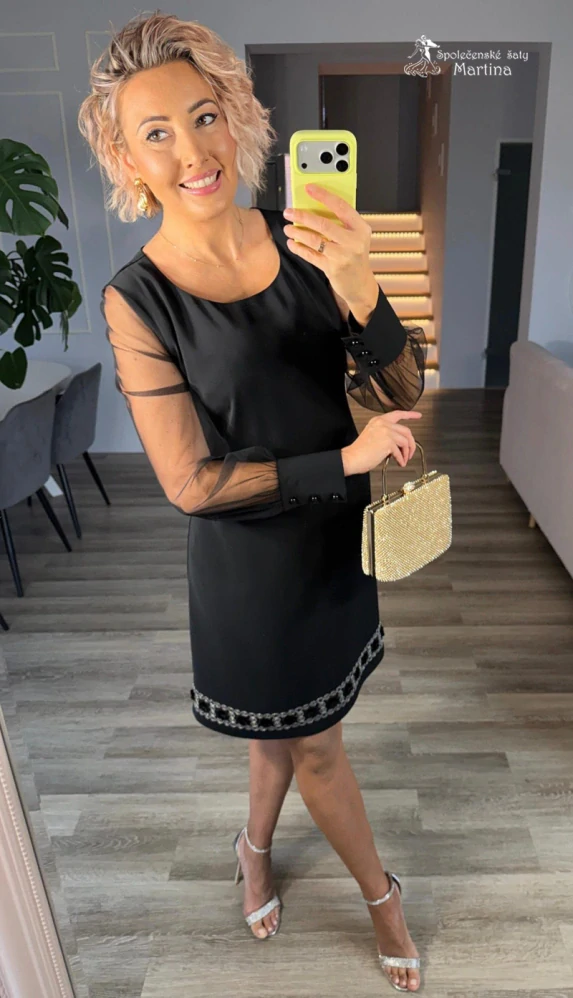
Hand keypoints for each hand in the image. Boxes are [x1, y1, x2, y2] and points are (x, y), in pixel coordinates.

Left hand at [283, 184, 377, 310]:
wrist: (360, 284)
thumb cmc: (355, 256)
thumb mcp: (355, 236)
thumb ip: (341, 223)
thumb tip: (315, 206)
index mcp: (360, 228)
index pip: (341, 206)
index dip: (324, 196)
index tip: (309, 188)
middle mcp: (353, 241)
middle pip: (323, 224)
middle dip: (303, 216)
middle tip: (289, 212)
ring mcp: (343, 256)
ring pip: (315, 240)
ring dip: (298, 233)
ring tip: (288, 228)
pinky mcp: (333, 269)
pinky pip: (311, 256)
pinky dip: (299, 248)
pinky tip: (292, 243)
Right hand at [341, 410, 422, 475]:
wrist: (352, 458)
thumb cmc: (360, 451)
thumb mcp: (373, 435)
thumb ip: (386, 434)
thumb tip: (399, 442)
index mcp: (378, 420)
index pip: (398, 414)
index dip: (410, 415)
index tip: (418, 415)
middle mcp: (383, 424)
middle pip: (406, 431)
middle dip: (411, 443)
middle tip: (410, 451)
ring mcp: (386, 432)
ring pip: (406, 441)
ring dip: (406, 453)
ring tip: (404, 459)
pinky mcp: (388, 442)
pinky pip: (400, 452)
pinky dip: (401, 459)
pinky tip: (399, 462)